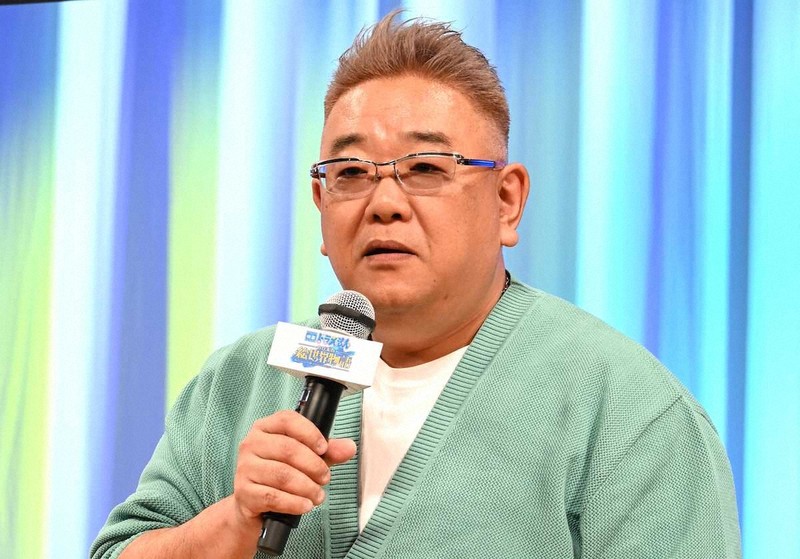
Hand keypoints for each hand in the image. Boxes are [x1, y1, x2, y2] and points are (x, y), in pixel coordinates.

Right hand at [233, 410, 356, 523]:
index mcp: (265, 428)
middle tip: (325, 478)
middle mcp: (251, 444)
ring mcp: (244, 468)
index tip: (324, 448)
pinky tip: (305, 505)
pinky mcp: (243, 492)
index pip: (287, 420)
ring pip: (282, 475)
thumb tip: (349, 447)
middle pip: (288, 449)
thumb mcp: (306, 459)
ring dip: (307, 487)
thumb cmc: (280, 474)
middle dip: (314, 465)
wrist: (253, 504)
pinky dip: (294, 502)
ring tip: (318, 495)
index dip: (310, 433)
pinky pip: (273, 497)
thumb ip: (328, 452)